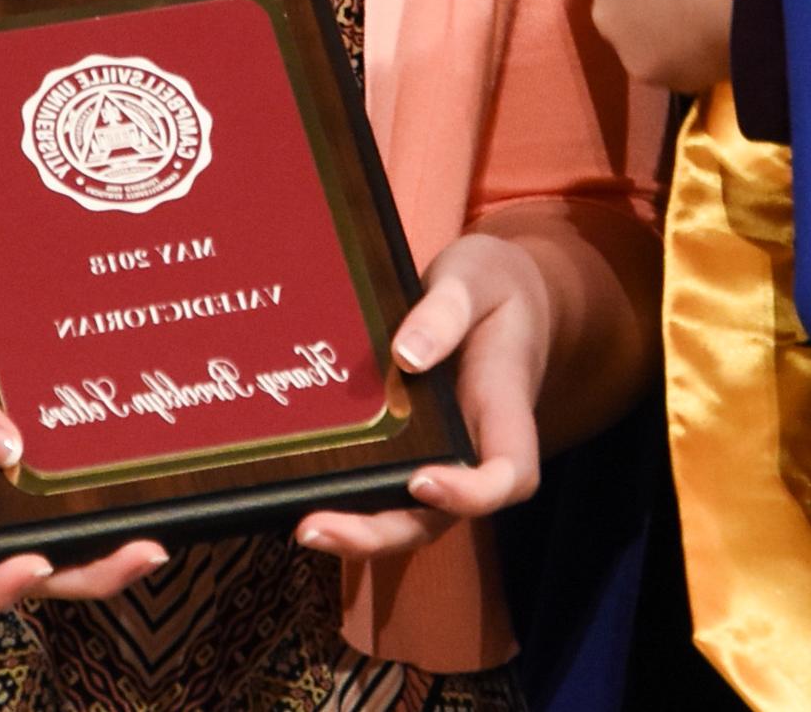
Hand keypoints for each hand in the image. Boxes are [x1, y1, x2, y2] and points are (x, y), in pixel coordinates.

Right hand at [0, 260, 166, 612]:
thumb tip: (11, 448)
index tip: (40, 565)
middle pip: (4, 568)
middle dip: (76, 574)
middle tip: (147, 550)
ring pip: (19, 535)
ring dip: (82, 545)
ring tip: (150, 530)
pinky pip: (16, 491)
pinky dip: (62, 499)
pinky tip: (107, 479)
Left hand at [293, 230, 552, 561]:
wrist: (507, 296)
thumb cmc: (493, 286)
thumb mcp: (475, 277)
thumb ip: (447, 310)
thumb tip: (406, 356)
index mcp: (504, 407)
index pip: (508, 475)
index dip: (471, 493)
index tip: (422, 481)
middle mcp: (475, 447)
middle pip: (442, 517)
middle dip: (383, 533)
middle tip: (318, 528)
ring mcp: (443, 455)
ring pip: (410, 516)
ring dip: (361, 530)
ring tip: (304, 526)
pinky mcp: (412, 449)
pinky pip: (386, 485)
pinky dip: (351, 498)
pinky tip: (302, 492)